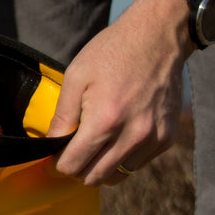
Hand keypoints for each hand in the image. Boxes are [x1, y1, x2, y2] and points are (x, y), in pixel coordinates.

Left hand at [45, 0, 190, 185]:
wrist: (158, 37)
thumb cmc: (112, 52)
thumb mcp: (76, 77)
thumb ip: (62, 117)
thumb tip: (48, 146)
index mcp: (105, 121)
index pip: (73, 166)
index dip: (59, 163)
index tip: (56, 155)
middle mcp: (132, 135)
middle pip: (94, 177)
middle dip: (79, 168)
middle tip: (74, 151)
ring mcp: (153, 139)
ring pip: (117, 175)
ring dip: (102, 165)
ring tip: (98, 142)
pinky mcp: (167, 138)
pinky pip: (138, 164)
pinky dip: (125, 157)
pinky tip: (120, 134)